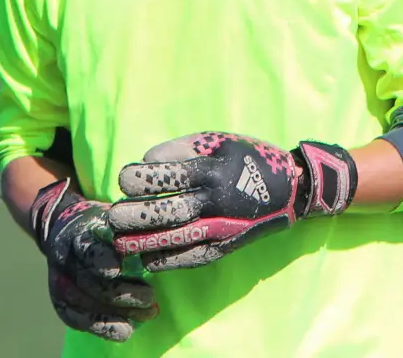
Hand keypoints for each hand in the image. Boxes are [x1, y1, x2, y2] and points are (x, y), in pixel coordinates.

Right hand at [29, 178, 158, 340]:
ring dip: (114, 314)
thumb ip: (136, 228)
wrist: (64, 227)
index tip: (120, 269)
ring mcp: (60, 281)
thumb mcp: (116, 216)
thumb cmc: (103, 223)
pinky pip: (75, 318)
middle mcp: (65, 259)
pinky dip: (101, 327)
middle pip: (88, 282)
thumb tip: (170, 235)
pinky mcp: (60, 300)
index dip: (102, 260)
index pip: (88, 249)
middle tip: (150, 298)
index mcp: (78, 233)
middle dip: (120, 293)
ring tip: (145, 316)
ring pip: (82, 303)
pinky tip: (124, 332)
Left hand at [107, 132, 357, 270]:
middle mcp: (216, 201)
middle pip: (170, 212)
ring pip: (178, 239)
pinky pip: (194, 257)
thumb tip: (146, 161)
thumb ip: (181, 148)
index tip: (123, 180)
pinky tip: (148, 261)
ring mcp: (222, 227)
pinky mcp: (226, 246)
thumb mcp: (216, 141)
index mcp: (212, 170)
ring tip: (120, 243)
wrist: (290, 189)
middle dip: (137, 216)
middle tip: (112, 217)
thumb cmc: (245, 157)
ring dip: (146, 243)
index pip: (171, 176)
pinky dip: (170, 261)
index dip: (143, 179)